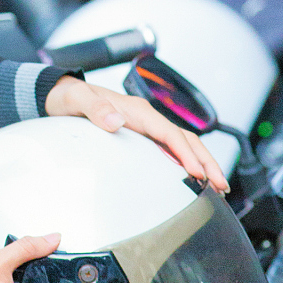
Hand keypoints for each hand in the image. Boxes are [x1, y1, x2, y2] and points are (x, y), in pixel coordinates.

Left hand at [45, 75, 228, 193]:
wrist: (62, 95)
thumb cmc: (70, 97)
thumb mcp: (77, 100)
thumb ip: (94, 108)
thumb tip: (116, 120)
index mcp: (136, 110)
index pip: (169, 132)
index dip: (185, 153)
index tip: (198, 173)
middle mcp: (145, 117)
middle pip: (185, 138)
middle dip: (206, 161)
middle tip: (221, 186)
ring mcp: (145, 126)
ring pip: (182, 144)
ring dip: (202, 163)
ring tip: (217, 187)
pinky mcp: (142, 135)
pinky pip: (171, 148)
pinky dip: (187, 163)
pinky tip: (192, 179)